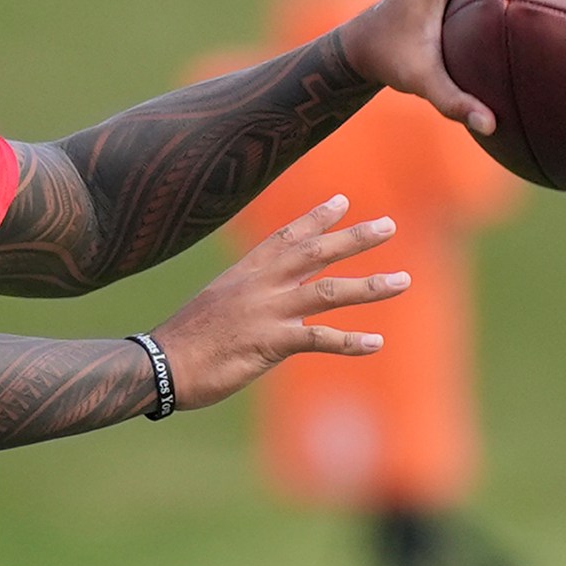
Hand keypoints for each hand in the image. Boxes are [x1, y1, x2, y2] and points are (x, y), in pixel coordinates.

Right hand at [148, 196, 406, 410]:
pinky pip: (319, 338)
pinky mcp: (270, 343)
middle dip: (354, 237)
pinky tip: (376, 342)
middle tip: (389, 225)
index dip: (316, 218)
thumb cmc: (186, 340)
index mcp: (247, 273)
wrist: (162, 364)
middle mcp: (261, 285)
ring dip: (369, 286)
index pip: (287, 236)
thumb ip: (246, 298)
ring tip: (403, 281)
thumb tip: (262, 302)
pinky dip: (350, 342)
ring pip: (329, 291)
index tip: (342, 201)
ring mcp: (267, 312)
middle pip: (316, 252)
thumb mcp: (216, 305)